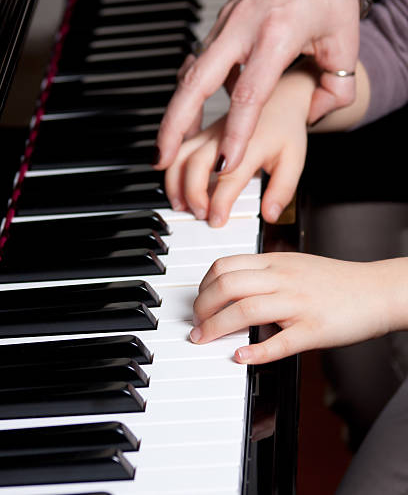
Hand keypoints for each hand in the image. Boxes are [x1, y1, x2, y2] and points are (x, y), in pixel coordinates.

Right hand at [154, 0, 359, 173]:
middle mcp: (241, 30)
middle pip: (195, 82)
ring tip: (172, 147)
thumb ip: (336, 87)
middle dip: (174, 125)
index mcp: (275, 35)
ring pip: (189, 74)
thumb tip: (312, 115)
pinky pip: (199, 63)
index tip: (225, 164)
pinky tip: (195, 112)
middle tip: (161, 159)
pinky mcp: (219, 27)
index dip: (236, 132)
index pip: (248, 94)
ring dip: (178, 112)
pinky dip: (192, 91)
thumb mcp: (345, 39)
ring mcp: (224, 26)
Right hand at [164, 65, 314, 225]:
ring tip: (181, 205)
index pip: (231, 176)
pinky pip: (177, 149)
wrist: (280, 97)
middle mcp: (225, 134)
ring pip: (179, 155)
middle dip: (193, 193)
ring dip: (175, 183)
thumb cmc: (285, 128)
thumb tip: (270, 214)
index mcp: (252, 142)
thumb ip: (282, 190)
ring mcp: (209, 132)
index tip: (218, 221)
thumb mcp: (294, 160)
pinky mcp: (200, 132)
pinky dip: (170, 170)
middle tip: (201, 214)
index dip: (220, 202)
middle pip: (196, 163)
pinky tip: (176, 186)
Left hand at [190, 253, 397, 364]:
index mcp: (276, 262)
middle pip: (227, 285)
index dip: (203, 285)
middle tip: (196, 325)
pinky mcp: (314, 329)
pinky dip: (256, 351)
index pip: (225, 266)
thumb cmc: (336, 281)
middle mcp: (283, 278)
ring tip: (204, 339)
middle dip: (202, 307)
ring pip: (245, 309)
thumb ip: (265, 274)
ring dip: (216, 326)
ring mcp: (298, 303)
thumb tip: (231, 288)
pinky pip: (280, 341)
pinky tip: (240, 357)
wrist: (377, 290)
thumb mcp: (295, 265)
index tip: (198, 302)